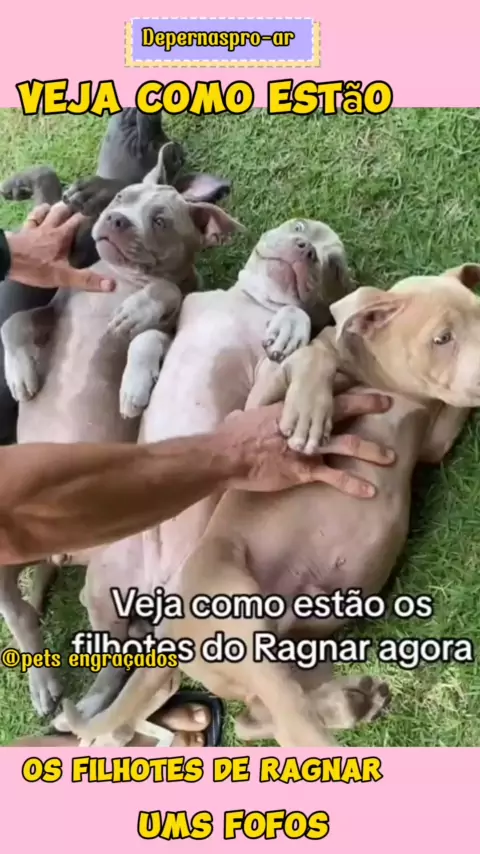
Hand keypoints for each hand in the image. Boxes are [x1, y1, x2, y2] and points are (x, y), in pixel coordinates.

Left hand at [5, 202, 114, 291]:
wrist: (5, 260)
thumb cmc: (35, 268)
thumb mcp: (63, 277)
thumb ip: (87, 279)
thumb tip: (113, 284)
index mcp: (62, 236)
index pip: (79, 220)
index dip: (89, 215)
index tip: (99, 212)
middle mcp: (50, 227)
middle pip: (63, 210)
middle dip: (73, 207)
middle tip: (81, 207)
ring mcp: (35, 227)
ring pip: (47, 210)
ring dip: (55, 208)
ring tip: (63, 207)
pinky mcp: (23, 230)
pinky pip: (32, 217)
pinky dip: (37, 213)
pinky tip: (40, 213)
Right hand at [219, 392, 395, 497]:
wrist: (226, 455)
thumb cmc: (233, 435)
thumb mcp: (247, 415)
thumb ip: (254, 414)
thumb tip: (241, 415)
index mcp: (293, 409)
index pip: (323, 394)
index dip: (343, 387)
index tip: (359, 380)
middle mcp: (305, 425)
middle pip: (342, 411)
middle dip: (367, 405)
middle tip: (389, 402)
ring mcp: (307, 447)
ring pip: (346, 445)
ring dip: (371, 450)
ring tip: (391, 457)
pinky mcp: (304, 470)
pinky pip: (334, 477)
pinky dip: (353, 484)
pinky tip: (370, 491)